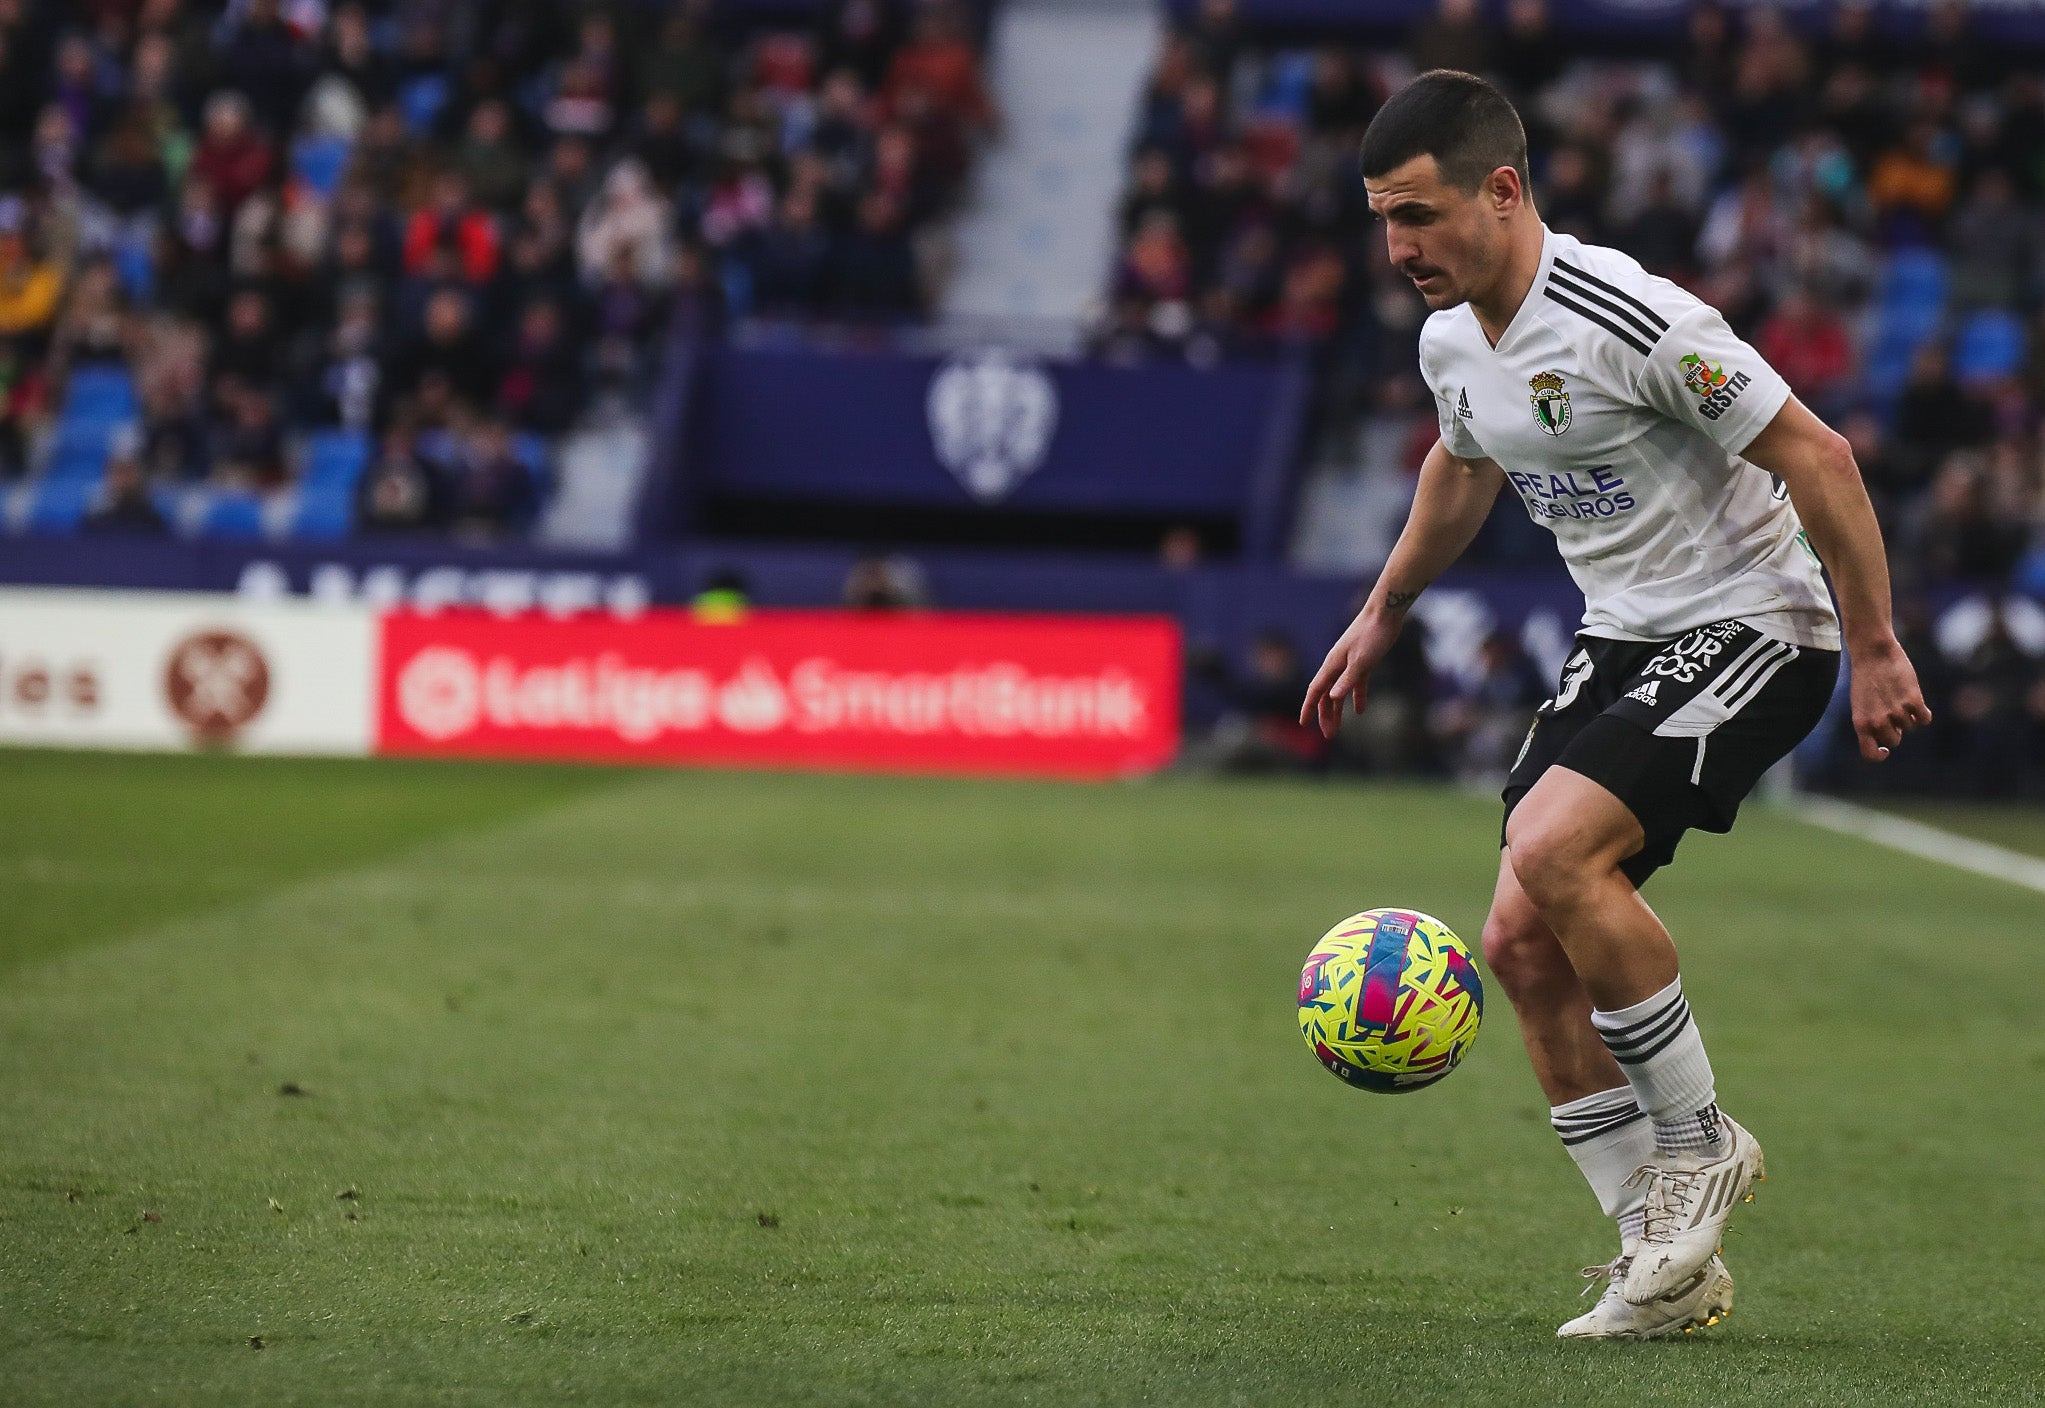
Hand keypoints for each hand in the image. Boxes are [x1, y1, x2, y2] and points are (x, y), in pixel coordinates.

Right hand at [1300, 609, 1403, 738]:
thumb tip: (1333, 697)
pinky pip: (1356, 684)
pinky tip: (1360, 710)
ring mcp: (1349, 663)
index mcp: (1332, 665)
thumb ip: (1348, 679)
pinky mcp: (1363, 661)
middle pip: (1326, 695)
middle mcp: (1337, 665)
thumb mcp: (1362, 660)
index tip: (1303, 724)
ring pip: (1339, 691)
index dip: (1309, 708)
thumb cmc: (1373, 634)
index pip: (1316, 691)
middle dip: (1325, 715)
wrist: (1386, 612)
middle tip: (1329, 736)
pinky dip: (1356, 697)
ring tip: (1338, 728)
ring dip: (1337, 710)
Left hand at [1850, 638, 1932, 761]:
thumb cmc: (1866, 678)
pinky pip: (1925, 719)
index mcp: (1861, 723)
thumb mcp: (1861, 703)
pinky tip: (1917, 703)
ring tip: (1899, 698)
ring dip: (1908, 716)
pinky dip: (1923, 713)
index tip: (1886, 750)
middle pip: (1894, 741)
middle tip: (1892, 711)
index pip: (1870, 753)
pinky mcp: (1913, 701)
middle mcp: (1878, 721)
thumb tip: (1893, 737)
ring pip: (1910, 728)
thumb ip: (1872, 722)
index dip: (1880, 755)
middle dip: (1895, 729)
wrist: (1873, 653)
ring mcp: (1896, 712)